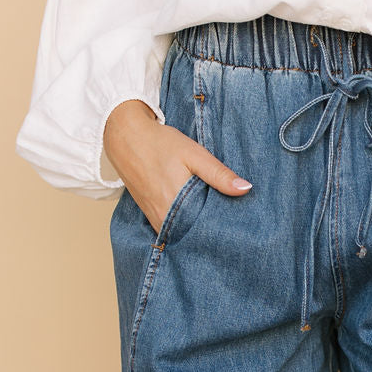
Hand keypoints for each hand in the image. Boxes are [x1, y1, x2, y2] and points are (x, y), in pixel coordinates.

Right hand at [103, 99, 252, 234]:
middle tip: (232, 229)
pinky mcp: (150, 216)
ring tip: (216, 225)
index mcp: (177, 204)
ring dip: (197, 230)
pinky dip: (184, 226)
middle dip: (213, 232)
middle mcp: (164, 217)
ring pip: (183, 233)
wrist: (125, 137)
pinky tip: (196, 219)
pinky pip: (171, 229)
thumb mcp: (194, 154)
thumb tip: (246, 189)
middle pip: (195, 234)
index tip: (239, 227)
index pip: (207, 228)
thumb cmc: (160, 143)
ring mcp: (155, 219)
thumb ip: (219, 174)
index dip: (223, 228)